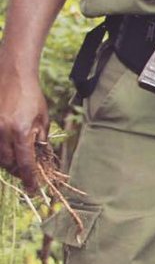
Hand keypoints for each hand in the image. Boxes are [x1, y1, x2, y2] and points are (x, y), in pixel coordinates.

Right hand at [0, 63, 48, 194]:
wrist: (13, 75)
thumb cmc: (32, 96)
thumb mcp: (42, 118)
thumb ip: (41, 139)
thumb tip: (41, 157)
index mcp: (21, 132)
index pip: (25, 163)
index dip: (30, 178)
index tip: (34, 188)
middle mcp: (3, 132)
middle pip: (8, 163)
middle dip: (18, 171)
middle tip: (26, 173)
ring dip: (7, 162)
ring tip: (16, 162)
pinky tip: (6, 151)